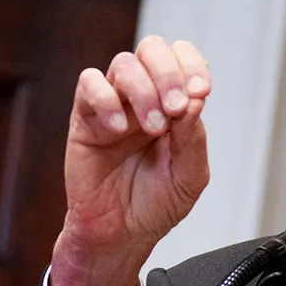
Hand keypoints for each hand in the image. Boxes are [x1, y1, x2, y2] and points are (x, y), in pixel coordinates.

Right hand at [49, 35, 212, 285]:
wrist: (120, 235)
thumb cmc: (155, 206)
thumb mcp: (189, 175)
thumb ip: (193, 137)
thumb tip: (194, 99)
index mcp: (173, 104)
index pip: (182, 59)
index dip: (192, 66)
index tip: (200, 91)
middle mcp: (143, 98)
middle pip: (152, 50)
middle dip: (168, 72)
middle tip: (176, 108)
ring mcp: (113, 105)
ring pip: (123, 64)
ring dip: (143, 90)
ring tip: (151, 128)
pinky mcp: (85, 119)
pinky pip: (88, 85)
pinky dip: (105, 99)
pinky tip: (118, 128)